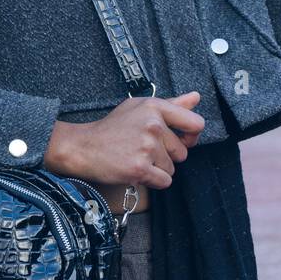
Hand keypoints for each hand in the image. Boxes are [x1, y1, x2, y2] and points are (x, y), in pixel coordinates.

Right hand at [43, 92, 204, 189]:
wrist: (84, 147)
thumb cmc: (112, 128)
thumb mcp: (139, 107)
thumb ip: (171, 104)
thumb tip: (196, 98)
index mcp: (155, 107)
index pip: (195, 123)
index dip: (192, 136)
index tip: (181, 140)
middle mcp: (153, 125)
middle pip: (182, 152)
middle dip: (167, 156)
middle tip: (143, 150)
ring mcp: (147, 147)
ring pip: (172, 168)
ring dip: (157, 169)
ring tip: (136, 158)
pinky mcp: (140, 168)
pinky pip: (164, 181)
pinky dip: (153, 181)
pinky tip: (136, 170)